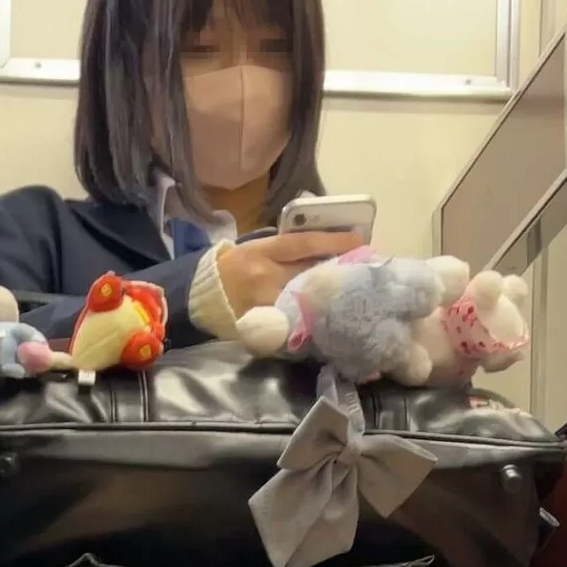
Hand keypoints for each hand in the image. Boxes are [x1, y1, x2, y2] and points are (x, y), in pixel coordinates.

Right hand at [216, 231, 361, 315]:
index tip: (358, 241)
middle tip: (363, 270)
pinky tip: (329, 318)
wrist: (203, 296)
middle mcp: (266, 277)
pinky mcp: (265, 326)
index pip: (304, 244)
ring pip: (307, 300)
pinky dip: (313, 319)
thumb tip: (325, 248)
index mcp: (263, 252)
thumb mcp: (256, 248)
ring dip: (330, 297)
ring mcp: (266, 304)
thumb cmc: (234, 267)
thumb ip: (285, 249)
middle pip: (311, 273)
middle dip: (338, 271)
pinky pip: (295, 323)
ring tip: (352, 294)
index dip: (333, 242)